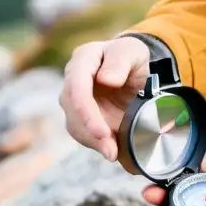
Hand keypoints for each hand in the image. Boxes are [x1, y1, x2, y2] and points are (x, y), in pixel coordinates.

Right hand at [58, 36, 149, 162]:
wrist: (133, 69)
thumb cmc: (131, 56)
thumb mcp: (132, 51)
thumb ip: (121, 60)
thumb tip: (106, 79)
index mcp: (83, 59)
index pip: (77, 86)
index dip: (86, 111)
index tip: (102, 131)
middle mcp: (73, 80)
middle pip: (73, 110)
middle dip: (91, 132)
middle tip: (111, 150)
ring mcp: (75, 100)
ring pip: (75, 126)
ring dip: (93, 142)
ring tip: (114, 153)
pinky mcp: (82, 117)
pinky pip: (85, 134)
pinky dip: (98, 145)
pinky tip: (113, 151)